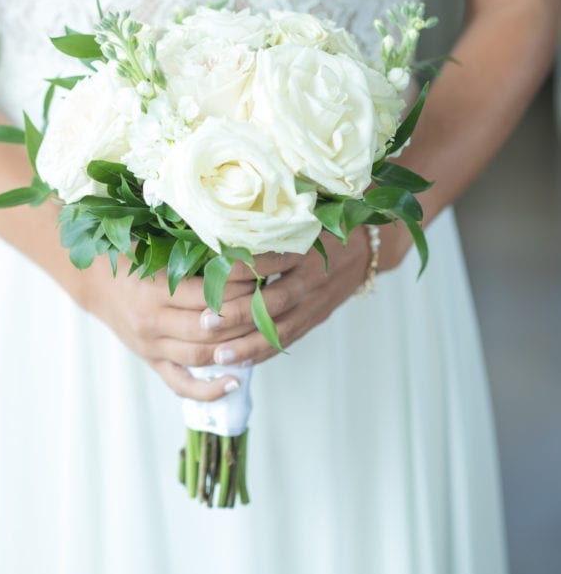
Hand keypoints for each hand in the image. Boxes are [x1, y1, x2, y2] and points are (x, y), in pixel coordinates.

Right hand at [73, 249, 303, 400]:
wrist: (95, 282)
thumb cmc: (132, 257)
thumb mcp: (157, 248)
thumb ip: (192, 250)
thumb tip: (242, 240)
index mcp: (155, 289)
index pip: (213, 290)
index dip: (248, 280)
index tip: (276, 266)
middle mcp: (153, 322)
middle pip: (213, 326)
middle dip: (251, 313)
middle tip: (281, 299)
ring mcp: (153, 348)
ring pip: (204, 354)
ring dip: (239, 346)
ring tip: (269, 331)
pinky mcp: (153, 363)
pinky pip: (183, 385)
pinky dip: (210, 388)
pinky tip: (237, 380)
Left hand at [204, 226, 406, 367]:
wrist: (369, 245)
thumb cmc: (328, 222)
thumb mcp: (308, 212)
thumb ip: (275, 216)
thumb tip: (227, 211)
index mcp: (307, 246)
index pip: (271, 259)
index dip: (242, 268)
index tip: (211, 272)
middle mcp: (312, 277)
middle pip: (275, 300)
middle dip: (239, 314)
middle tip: (206, 322)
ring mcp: (316, 302)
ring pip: (281, 329)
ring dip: (249, 344)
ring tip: (219, 355)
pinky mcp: (316, 317)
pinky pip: (289, 339)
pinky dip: (265, 353)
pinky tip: (240, 362)